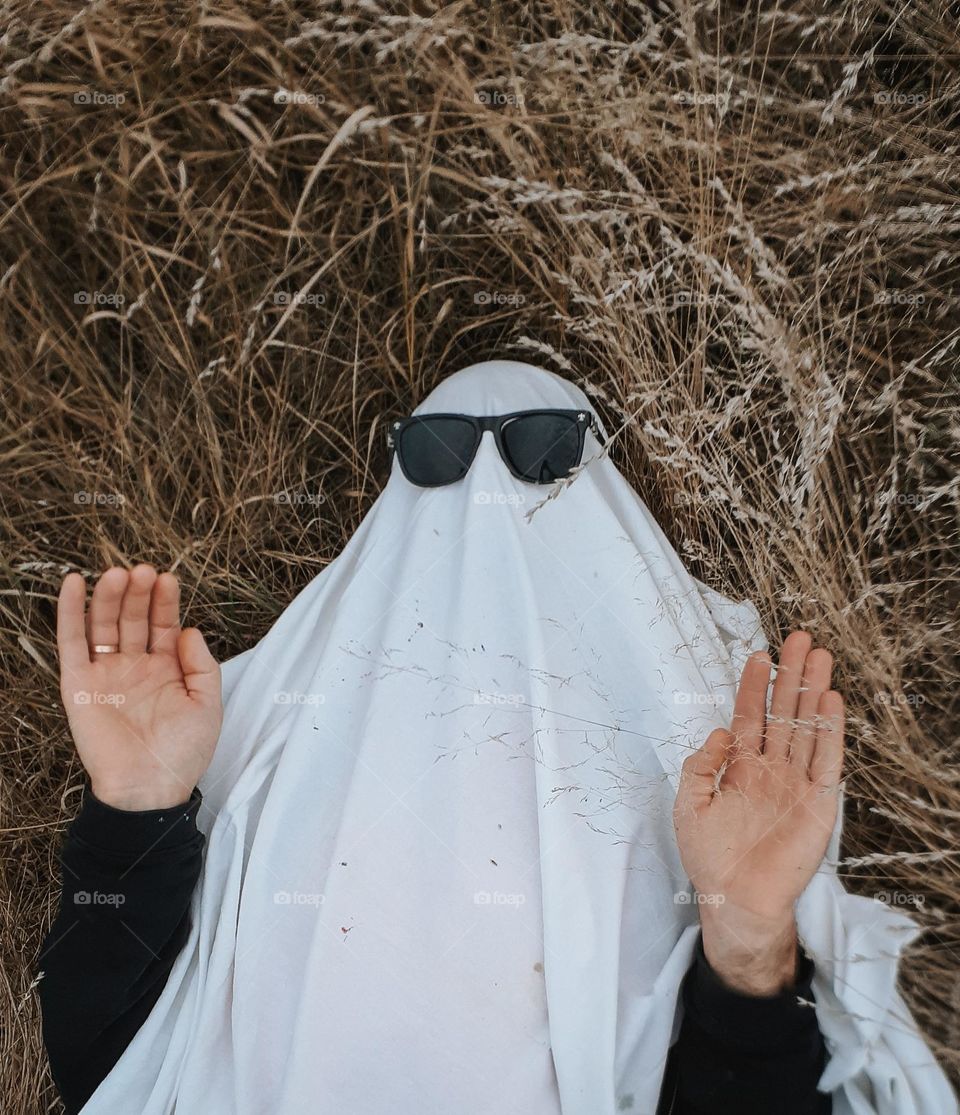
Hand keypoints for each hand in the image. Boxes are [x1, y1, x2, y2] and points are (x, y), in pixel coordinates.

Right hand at [57, 565, 222, 810]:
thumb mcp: (207, 704)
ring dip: (109, 597)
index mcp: (166, 669)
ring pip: (103, 625)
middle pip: (133, 618)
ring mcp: (106, 673)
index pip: (163, 624)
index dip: (164, 601)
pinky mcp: (78, 684)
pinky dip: (69, 613)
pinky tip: (73, 584)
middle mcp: (135, 666)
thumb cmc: (182, 752)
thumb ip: (202, 665)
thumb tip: (190, 629)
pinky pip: (71, 643)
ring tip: (117, 574)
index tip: (167, 578)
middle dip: (138, 594)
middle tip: (143, 571)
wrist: (149, 788)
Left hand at [673, 630, 843, 991]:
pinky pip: (826, 761)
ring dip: (814, 693)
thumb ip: (700, 765)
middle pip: (784, 712)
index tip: (758, 655)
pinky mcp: (818, 804)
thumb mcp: (689, 804)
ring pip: (807, 728)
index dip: (754, 686)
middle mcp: (771, 769)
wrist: (736, 899)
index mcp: (740, 767)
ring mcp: (796, 783)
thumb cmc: (710, 857)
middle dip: (791, 676)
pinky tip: (831, 702)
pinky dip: (830, 732)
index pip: (750, 716)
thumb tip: (719, 731)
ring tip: (819, 657)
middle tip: (799, 640)